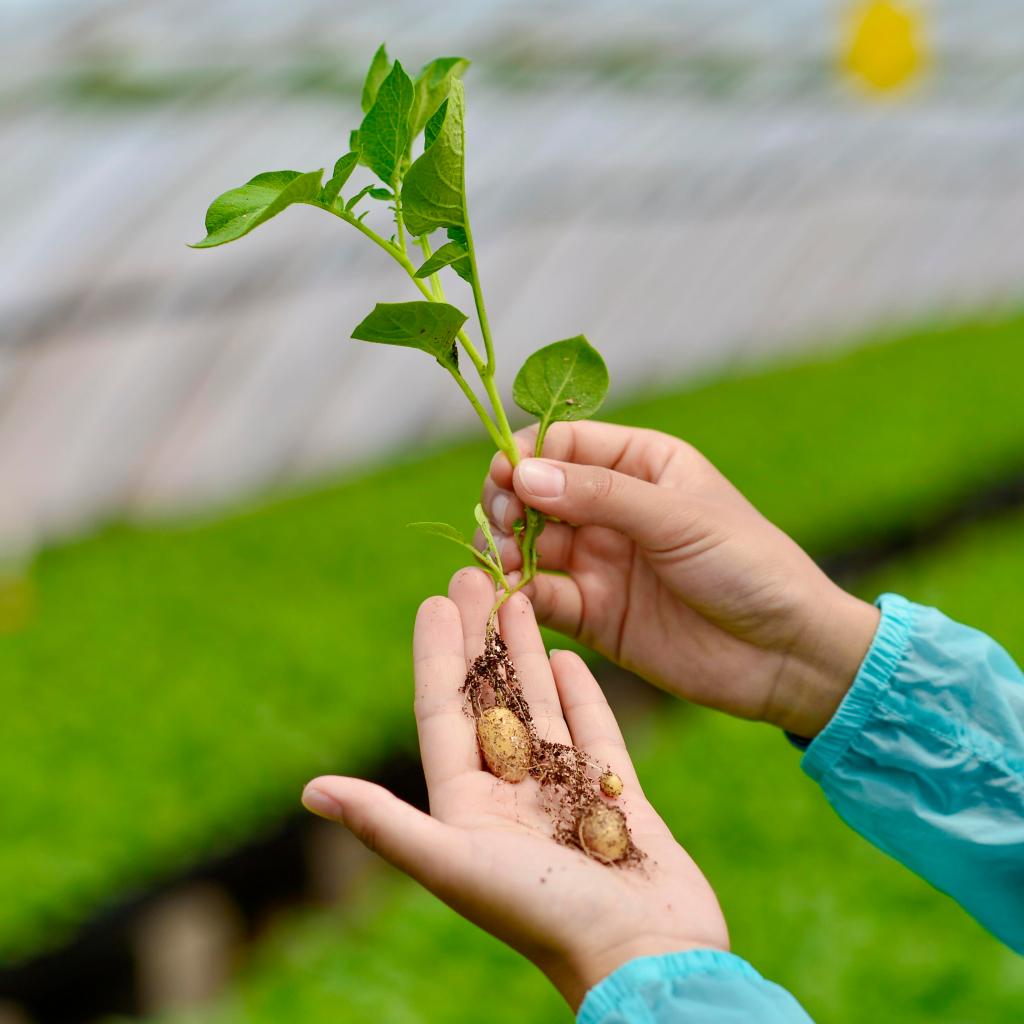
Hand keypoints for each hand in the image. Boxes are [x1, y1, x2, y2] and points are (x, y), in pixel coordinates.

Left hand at [302, 568, 727, 1009]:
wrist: (646, 960)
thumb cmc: (545, 917)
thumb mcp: (455, 863)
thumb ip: (385, 823)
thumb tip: (308, 791)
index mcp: (466, 808)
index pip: (443, 714)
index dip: (435, 657)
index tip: (434, 601)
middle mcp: (509, 796)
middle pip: (490, 700)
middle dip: (480, 639)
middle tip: (476, 575)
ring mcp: (562, 793)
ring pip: (539, 707)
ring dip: (527, 653)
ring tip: (521, 598)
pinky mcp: (612, 795)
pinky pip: (592, 732)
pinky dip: (581, 694)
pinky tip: (570, 656)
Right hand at [483, 421, 879, 736]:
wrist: (786, 655)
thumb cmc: (749, 566)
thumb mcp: (678, 518)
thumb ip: (600, 495)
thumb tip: (522, 473)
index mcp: (642, 464)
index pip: (565, 443)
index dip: (527, 455)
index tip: (503, 476)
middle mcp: (613, 508)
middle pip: (537, 493)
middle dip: (509, 503)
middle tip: (502, 522)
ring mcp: (601, 561)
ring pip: (530, 543)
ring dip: (508, 548)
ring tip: (507, 561)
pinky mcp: (594, 614)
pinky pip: (542, 597)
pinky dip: (519, 595)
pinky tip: (512, 596)